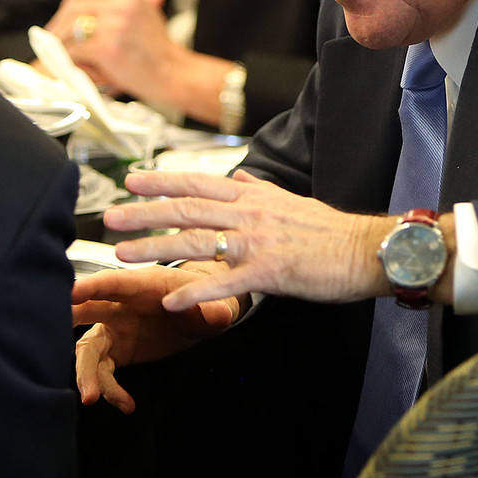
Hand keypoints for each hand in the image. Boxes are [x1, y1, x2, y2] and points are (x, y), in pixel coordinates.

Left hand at [45, 0, 236, 124]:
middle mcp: (121, 3)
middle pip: (73, 7)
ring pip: (71, 28)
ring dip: (60, 42)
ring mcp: (114, 24)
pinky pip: (75, 49)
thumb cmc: (157, 48)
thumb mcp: (142, 9)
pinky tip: (70, 63)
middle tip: (52, 39)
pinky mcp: (108, 46)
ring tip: (57, 52)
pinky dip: (68, 57)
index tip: (62, 21)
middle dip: (59, 24)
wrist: (174, 73)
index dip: (68, 7)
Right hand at [73, 265, 240, 412]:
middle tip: (47, 338)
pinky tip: (126, 405)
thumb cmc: (203, 299)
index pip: (113, 282)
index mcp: (140, 284)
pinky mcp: (116, 350)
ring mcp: (113, 327)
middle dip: (66, 321)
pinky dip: (109, 389)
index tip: (70, 292)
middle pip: (86, 310)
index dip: (91, 286)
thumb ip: (214, 310)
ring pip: (88, 349)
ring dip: (85, 373)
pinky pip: (103, 371)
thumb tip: (219, 315)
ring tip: (92, 398)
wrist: (201, 315)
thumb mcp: (213, 303)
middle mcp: (119, 304)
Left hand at [105, 169, 395, 312]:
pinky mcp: (270, 272)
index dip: (162, 181)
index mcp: (254, 197)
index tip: (132, 181)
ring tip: (124, 254)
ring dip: (156, 247)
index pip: (199, 183)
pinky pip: (225, 283)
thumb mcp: (293, 200)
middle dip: (144, 212)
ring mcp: (258, 242)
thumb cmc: (331, 230)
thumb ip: (261, 189)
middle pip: (187, 208)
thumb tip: (241, 176)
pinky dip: (195, 291)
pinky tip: (171, 300)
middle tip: (110, 216)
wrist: (366, 249)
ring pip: (197, 241)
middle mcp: (250, 213)